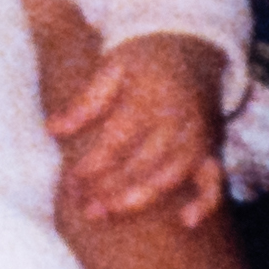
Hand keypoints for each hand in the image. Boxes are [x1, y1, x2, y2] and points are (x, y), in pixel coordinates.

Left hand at [45, 32, 225, 225]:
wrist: (188, 46)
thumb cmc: (141, 60)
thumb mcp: (112, 67)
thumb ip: (85, 100)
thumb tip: (52, 130)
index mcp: (151, 97)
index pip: (119, 139)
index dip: (94, 163)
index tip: (71, 181)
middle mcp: (178, 120)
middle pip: (143, 163)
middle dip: (111, 188)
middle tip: (84, 207)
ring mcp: (198, 137)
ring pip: (171, 176)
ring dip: (140, 200)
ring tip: (108, 213)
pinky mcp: (212, 149)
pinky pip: (215, 180)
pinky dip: (206, 202)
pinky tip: (186, 222)